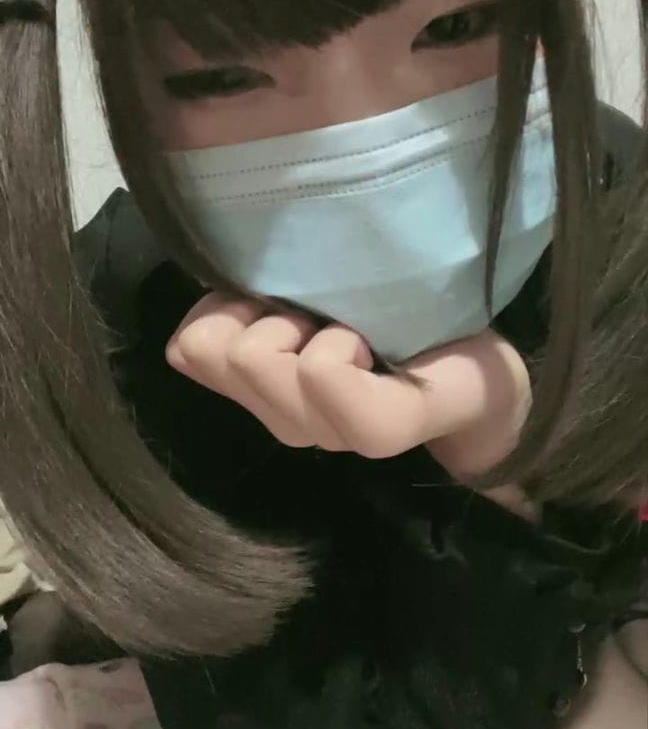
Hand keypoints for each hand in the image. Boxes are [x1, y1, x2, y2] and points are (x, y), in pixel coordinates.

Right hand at [165, 296, 534, 516]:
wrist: (482, 370)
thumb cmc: (397, 323)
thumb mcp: (307, 303)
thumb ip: (247, 309)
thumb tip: (206, 295)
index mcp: (266, 393)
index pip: (187, 348)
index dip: (219, 308)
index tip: (277, 299)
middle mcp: (288, 422)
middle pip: (217, 350)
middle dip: (261, 310)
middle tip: (320, 312)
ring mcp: (330, 433)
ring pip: (258, 358)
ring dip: (304, 322)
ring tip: (351, 326)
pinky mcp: (380, 428)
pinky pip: (321, 373)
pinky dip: (339, 344)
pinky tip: (371, 344)